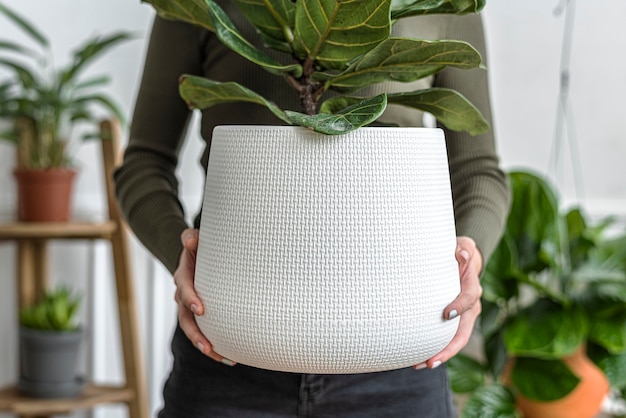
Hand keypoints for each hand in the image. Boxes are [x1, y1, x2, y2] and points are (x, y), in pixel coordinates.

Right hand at [173, 228, 234, 365]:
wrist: (197, 256)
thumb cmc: (199, 248)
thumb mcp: (193, 239)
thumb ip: (190, 238)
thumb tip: (192, 240)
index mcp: (183, 276)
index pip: (183, 288)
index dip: (190, 299)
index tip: (201, 309)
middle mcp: (183, 295)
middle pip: (185, 318)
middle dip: (195, 334)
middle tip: (206, 346)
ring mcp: (190, 307)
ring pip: (194, 329)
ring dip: (204, 344)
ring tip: (220, 356)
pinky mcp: (200, 315)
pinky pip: (205, 332)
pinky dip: (215, 346)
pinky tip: (229, 357)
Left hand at [413, 236, 482, 369]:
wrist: (463, 259)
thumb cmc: (459, 251)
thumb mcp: (464, 245)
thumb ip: (463, 250)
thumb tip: (462, 255)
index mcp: (472, 287)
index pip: (469, 298)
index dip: (460, 306)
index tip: (447, 313)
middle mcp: (471, 306)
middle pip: (463, 332)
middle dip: (448, 349)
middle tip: (430, 361)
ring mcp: (463, 317)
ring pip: (455, 341)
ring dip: (440, 355)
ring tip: (421, 365)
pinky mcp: (454, 321)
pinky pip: (447, 338)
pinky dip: (435, 349)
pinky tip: (418, 358)